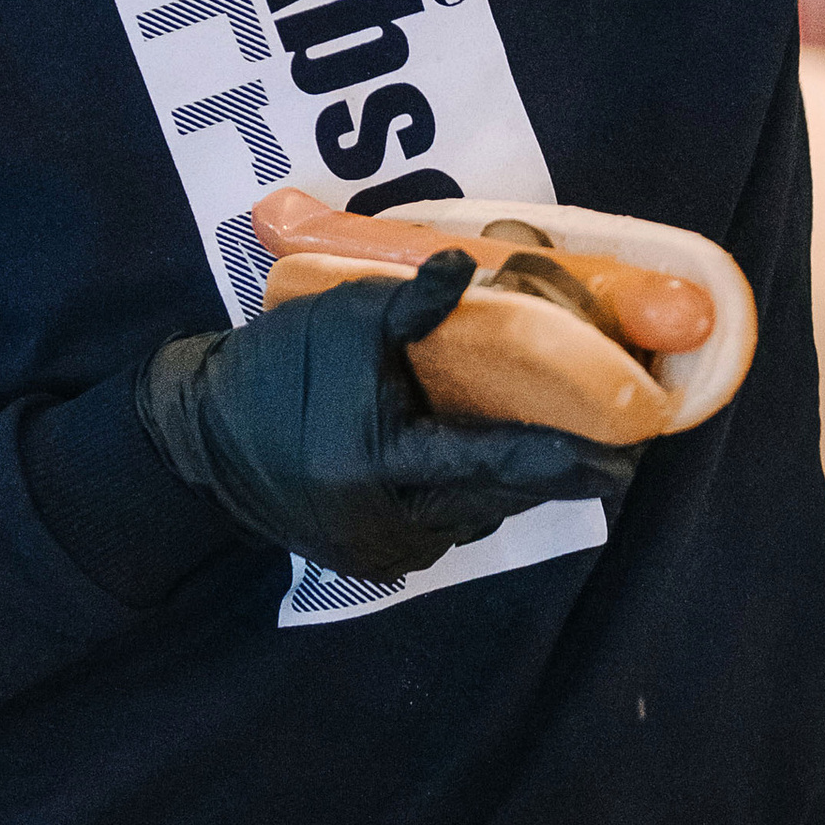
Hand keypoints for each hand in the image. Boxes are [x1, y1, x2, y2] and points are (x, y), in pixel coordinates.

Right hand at [135, 248, 636, 585]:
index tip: (626, 456)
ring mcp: (381, 549)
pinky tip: (494, 463)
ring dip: (516, 485)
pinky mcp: (371, 557)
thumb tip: (467, 267)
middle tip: (618, 450)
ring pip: (475, 517)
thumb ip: (410, 304)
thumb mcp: (341, 321)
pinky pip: (444, 524)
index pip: (497, 465)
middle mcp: (390, 522)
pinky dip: (473, 494)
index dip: (567, 460)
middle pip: (498, 499)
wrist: (198, 438)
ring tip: (566, 449)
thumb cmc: (275, 370)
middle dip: (557, 474)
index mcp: (382, 463)